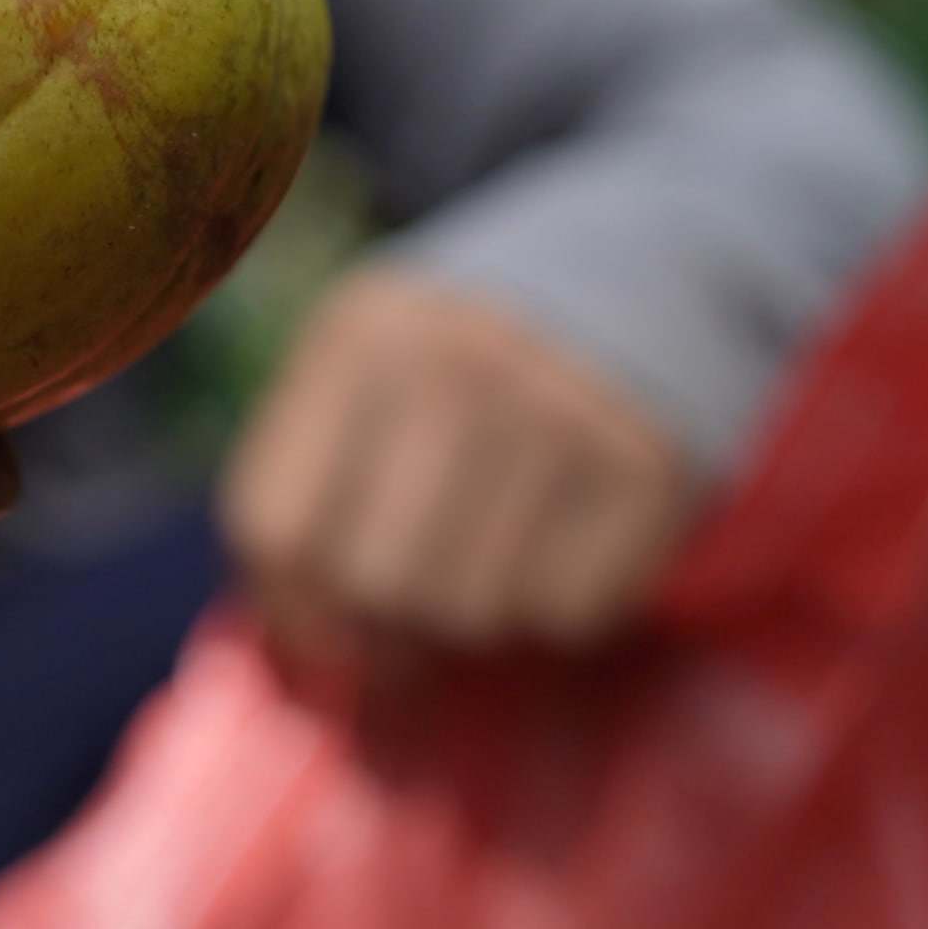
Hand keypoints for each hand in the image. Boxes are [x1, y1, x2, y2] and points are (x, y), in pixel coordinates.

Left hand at [221, 268, 690, 665]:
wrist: (637, 283)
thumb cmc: (462, 371)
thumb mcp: (363, 377)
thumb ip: (307, 490)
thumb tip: (306, 645)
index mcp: (360, 334)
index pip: (276, 527)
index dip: (290, 604)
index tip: (323, 622)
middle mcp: (457, 361)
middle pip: (375, 582)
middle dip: (387, 623)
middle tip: (414, 606)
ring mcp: (561, 408)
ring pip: (474, 612)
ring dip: (477, 611)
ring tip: (494, 547)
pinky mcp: (651, 466)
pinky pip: (570, 614)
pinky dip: (561, 603)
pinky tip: (566, 534)